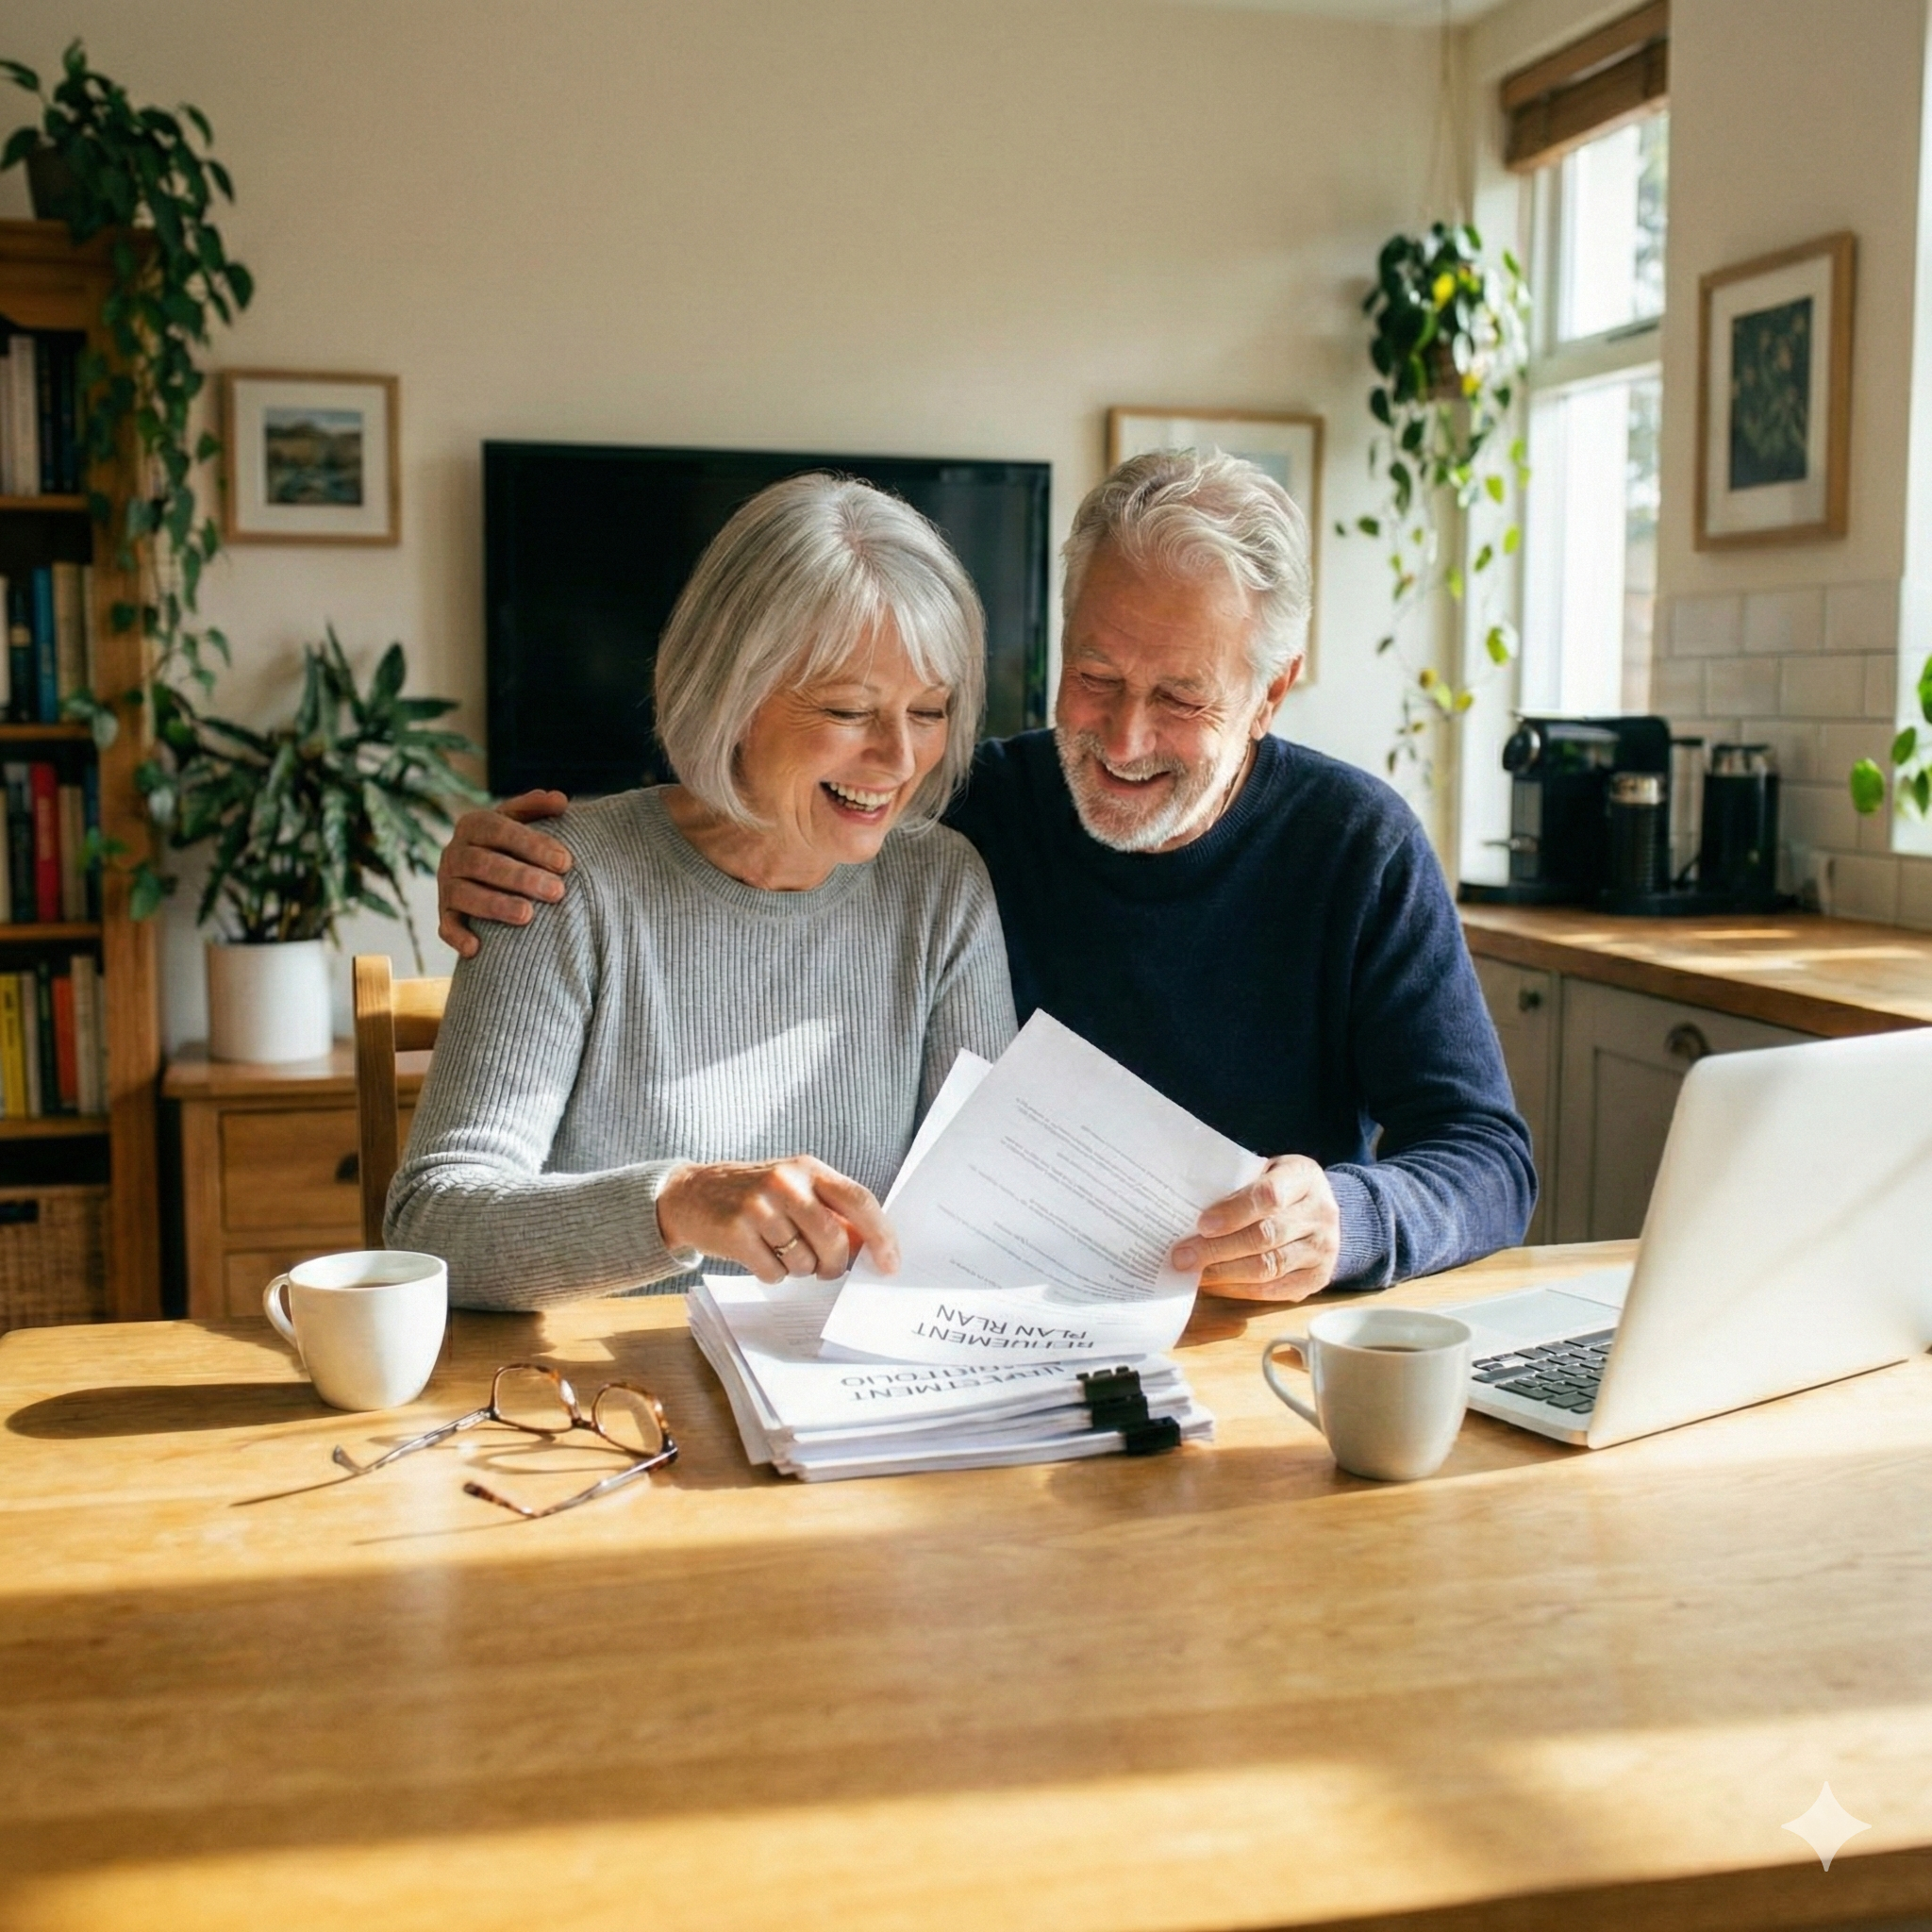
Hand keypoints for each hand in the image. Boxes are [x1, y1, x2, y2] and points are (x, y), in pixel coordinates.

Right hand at [437, 790, 572, 957]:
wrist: (483, 870)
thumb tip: (560, 799)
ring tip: (528, 915)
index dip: (532, 845)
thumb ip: (537, 808)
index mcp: (474, 825)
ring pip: (464, 894)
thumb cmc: (512, 844)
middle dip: (522, 878)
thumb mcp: (521, 820)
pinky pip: (446, 926)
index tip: (565, 862)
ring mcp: (447, 884)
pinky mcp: (445, 913)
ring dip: (495, 905)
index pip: (500, 829)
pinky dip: (458, 937)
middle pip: (483, 864)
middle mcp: (455, 853)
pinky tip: (477, 948)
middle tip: (557, 892)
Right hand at [655, 1157, 899, 1284]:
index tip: (891, 1263)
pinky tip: (758, 1254)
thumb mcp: (795, 1190)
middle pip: (834, 1239)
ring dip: (798, 1269)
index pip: (859, 1200)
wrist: (691, 1194)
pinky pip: (773, 1273)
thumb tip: (870, 1248)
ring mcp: (758, 1205)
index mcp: (809, 1168)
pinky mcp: (735, 1231)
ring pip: (803, 1261)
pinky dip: (772, 1274)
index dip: (881, 1235)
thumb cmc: (755, 1196)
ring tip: (781, 1251)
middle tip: (826, 1269)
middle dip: (835, 1264)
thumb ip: (832, 1212)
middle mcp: (786, 1181)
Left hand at [1170, 1156, 1339, 1301]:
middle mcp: (1321, 1213)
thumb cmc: (1278, 1186)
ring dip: (1224, 1273)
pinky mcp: (1317, 1278)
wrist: (1318, 1210)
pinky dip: (1238, 1289)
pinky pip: (1273, 1290)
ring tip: (1194, 1272)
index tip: (1202, 1224)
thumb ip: (1235, 1184)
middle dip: (1218, 1248)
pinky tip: (1214, 1284)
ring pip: (1269, 1267)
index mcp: (1304, 1177)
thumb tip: (1185, 1210)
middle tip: (1183, 1256)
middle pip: (1265, 1236)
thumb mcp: (1263, 1170)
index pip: (1270, 1195)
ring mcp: (1322, 1249)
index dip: (1234, 1211)